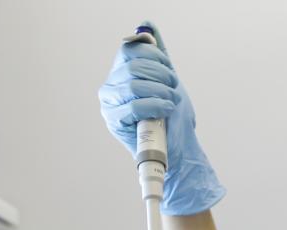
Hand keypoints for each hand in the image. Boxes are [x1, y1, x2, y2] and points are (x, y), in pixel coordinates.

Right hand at [98, 21, 225, 215]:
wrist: (176, 149)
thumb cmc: (171, 116)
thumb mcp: (167, 79)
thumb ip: (157, 52)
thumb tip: (147, 24)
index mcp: (120, 73)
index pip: (130, 49)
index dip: (153, 55)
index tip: (170, 70)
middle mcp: (110, 87)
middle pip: (133, 66)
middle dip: (161, 75)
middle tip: (174, 88)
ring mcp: (110, 105)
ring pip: (134, 84)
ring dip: (161, 91)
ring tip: (171, 101)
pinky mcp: (114, 122)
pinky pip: (135, 105)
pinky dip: (156, 105)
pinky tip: (166, 108)